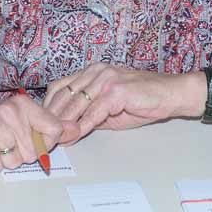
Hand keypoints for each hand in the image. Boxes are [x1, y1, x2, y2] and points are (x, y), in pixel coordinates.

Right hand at [0, 89, 79, 173]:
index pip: (54, 131)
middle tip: (2, 142)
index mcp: (24, 104)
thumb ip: (49, 125)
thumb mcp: (20, 118)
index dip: (44, 144)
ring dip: (2, 160)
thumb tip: (76, 129)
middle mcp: (10, 111)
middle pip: (33, 153)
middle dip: (18, 155)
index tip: (28, 140)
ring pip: (14, 163)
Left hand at [44, 65, 202, 139]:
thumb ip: (89, 115)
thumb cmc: (142, 101)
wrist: (171, 94)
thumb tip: (68, 130)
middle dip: (51, 118)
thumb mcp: (110, 108)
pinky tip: (75, 136)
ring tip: (54, 139)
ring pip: (75, 104)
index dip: (48, 106)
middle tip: (42, 135)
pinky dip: (82, 126)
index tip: (40, 123)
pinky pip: (94, 112)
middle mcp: (96, 71)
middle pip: (64, 95)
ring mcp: (106, 79)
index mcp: (92, 72)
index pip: (60, 87)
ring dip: (63, 124)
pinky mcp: (116, 91)